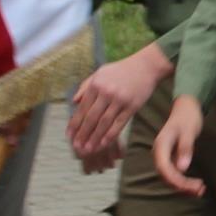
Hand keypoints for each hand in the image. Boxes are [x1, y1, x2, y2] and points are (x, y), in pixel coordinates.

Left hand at [68, 46, 171, 169]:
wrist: (146, 66)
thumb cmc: (121, 69)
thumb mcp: (100, 73)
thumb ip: (85, 86)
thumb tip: (73, 102)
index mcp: (96, 85)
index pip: (82, 108)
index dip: (74, 123)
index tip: (69, 135)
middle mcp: (106, 93)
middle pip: (92, 118)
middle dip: (83, 134)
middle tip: (77, 147)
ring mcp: (120, 100)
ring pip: (104, 123)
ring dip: (95, 138)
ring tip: (89, 149)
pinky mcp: (132, 106)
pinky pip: (119, 124)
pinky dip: (111, 135)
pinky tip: (104, 144)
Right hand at [152, 94, 208, 195]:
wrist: (186, 108)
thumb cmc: (187, 117)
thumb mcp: (189, 131)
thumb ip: (185, 148)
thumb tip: (182, 168)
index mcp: (161, 146)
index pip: (164, 168)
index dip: (176, 180)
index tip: (191, 186)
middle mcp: (159, 153)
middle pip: (166, 176)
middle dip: (182, 186)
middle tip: (200, 189)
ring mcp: (164, 157)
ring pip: (170, 177)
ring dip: (184, 186)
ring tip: (200, 190)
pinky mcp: (170, 159)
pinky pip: (174, 174)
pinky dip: (184, 181)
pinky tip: (196, 185)